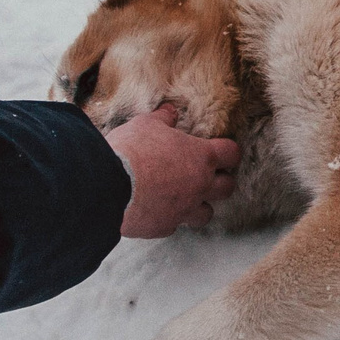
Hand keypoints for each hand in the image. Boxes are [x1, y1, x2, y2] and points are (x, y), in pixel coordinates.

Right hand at [106, 107, 241, 238]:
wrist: (108, 186)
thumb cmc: (130, 150)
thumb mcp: (145, 125)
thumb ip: (162, 119)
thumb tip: (170, 111)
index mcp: (201, 157)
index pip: (231, 154)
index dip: (229, 152)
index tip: (223, 152)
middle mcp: (200, 185)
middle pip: (227, 187)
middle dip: (221, 182)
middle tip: (207, 176)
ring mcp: (184, 209)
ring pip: (206, 214)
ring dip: (199, 206)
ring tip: (185, 199)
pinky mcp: (165, 227)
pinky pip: (174, 225)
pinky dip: (168, 218)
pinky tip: (155, 211)